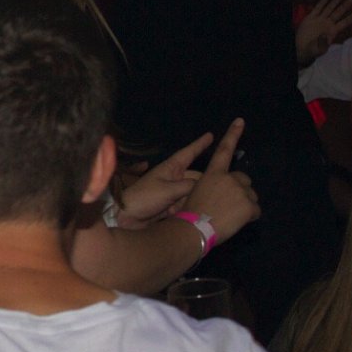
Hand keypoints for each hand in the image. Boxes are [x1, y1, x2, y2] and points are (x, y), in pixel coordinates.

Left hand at [115, 123, 232, 223]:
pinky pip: (188, 203)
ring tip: (217, 199)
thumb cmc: (144, 197)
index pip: (188, 153)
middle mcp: (173, 178)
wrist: (127, 217)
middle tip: (225, 183)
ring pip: (194, 190)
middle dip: (207, 179)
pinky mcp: (171, 206)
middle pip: (196, 175)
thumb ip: (188, 186)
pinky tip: (204, 210)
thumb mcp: (168, 190)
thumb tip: (204, 184)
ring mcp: (172, 192)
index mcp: (170, 168)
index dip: (200, 144)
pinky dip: (193, 206)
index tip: (210, 135)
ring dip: (200, 195)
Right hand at [178, 120, 258, 243]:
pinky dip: (249, 218)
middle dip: (241, 191)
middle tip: (228, 206)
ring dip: (244, 206)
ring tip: (229, 216)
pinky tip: (235, 222)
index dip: (233, 134)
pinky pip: (256, 212)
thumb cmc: (191, 213)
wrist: (194, 229)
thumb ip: (213, 187)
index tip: (240, 121)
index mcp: (214, 173)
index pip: (224, 150)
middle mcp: (229, 178)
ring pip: (251, 197)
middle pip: (244, 181)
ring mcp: (240, 191)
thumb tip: (225, 195)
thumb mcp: (199, 193)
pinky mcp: (248, 205)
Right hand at [295, 0, 351, 63]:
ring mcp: (319, 20)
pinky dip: (321, 4)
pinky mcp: (310, 18)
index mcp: (332, 31)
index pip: (345, 23)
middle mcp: (327, 24)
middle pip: (338, 13)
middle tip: (351, 0)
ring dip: (335, 2)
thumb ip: (323, 44)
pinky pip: (317, 9)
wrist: (301, 48)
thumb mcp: (319, 50)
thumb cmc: (312, 50)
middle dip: (344, 6)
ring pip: (329, 9)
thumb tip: (325, 35)